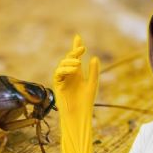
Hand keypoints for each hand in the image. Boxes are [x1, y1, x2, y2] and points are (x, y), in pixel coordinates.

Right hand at [53, 35, 99, 152]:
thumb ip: (93, 71)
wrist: (78, 115)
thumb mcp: (92, 84)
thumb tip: (94, 57)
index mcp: (77, 74)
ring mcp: (63, 79)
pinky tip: (73, 70)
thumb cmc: (86, 102)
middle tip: (81, 48)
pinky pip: (58, 73)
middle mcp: (69, 75)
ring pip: (63, 65)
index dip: (76, 47)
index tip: (78, 37)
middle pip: (69, 59)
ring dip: (70, 62)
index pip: (76, 57)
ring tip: (78, 63)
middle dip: (74, 52)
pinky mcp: (58, 85)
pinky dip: (64, 69)